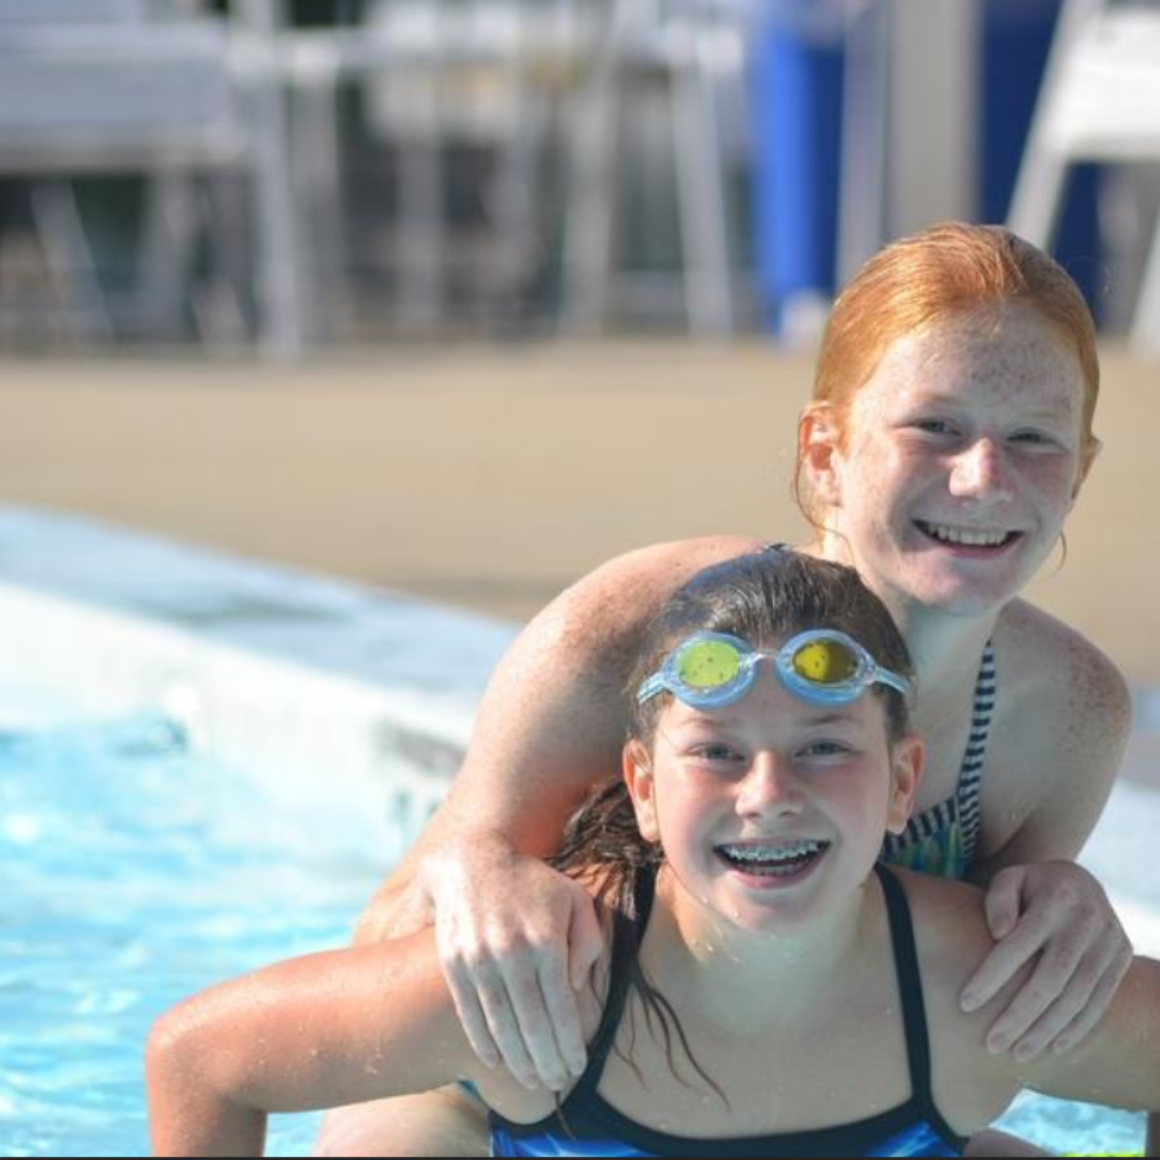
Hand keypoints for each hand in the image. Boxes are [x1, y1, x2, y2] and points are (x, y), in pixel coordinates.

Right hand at [419, 830, 604, 1090]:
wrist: (472, 861)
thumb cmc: (533, 883)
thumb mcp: (574, 899)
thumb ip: (588, 941)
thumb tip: (575, 986)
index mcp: (547, 939)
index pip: (561, 1007)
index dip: (569, 1043)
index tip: (576, 1067)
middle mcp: (511, 951)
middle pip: (531, 1024)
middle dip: (545, 1061)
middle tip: (555, 1084)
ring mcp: (478, 958)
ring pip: (500, 1024)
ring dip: (516, 1060)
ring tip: (531, 1080)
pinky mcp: (453, 962)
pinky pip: (469, 1012)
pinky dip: (482, 1041)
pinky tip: (495, 1061)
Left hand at [961, 861, 1133, 1061]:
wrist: (1081, 881)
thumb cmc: (1030, 886)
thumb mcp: (1010, 878)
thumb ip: (998, 900)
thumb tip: (997, 933)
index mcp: (1056, 898)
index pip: (1019, 944)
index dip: (992, 976)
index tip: (965, 1004)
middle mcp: (1088, 921)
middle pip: (1051, 979)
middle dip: (1020, 1015)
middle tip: (992, 1043)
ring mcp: (1109, 942)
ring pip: (1077, 997)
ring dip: (1046, 1030)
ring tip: (1017, 1053)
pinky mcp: (1122, 959)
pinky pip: (1099, 1001)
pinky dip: (1075, 1028)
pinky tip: (1052, 1047)